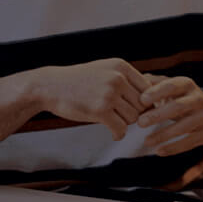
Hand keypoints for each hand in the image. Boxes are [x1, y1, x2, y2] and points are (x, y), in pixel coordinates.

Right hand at [21, 58, 148, 139]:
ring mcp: (109, 94)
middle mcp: (117, 78)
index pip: (148, 88)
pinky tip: (114, 134)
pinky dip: (119, 134)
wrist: (50, 86)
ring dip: (125, 124)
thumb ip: (126, 79)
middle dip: (135, 114)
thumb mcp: (104, 70)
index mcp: (121, 66)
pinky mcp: (99, 110)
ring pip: (133, 118)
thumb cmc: (79, 80)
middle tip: (123, 118)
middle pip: (142, 105)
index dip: (145, 102)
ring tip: (115, 123)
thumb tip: (152, 95)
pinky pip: (121, 128)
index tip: (136, 110)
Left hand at [136, 77, 202, 155]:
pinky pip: (188, 142)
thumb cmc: (180, 97)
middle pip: (178, 107)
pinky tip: (158, 151)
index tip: (142, 100)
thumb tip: (135, 82)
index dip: (157, 93)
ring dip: (163, 135)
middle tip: (140, 123)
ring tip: (146, 141)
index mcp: (187, 85)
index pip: (172, 86)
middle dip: (158, 115)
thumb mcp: (169, 86)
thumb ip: (152, 84)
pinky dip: (173, 148)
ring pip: (184, 127)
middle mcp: (199, 99)